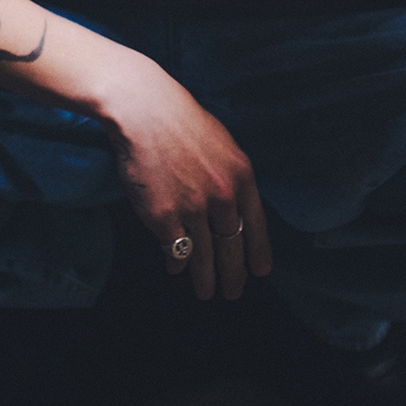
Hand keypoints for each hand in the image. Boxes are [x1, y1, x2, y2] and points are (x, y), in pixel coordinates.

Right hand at [104, 67, 272, 299]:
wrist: (145, 112)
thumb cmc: (181, 122)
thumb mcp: (222, 144)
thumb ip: (231, 177)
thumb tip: (234, 206)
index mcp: (242, 177)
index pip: (256, 226)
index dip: (258, 253)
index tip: (260, 272)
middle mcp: (222, 198)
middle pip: (232, 248)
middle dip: (234, 276)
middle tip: (233, 293)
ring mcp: (193, 210)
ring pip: (205, 257)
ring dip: (206, 280)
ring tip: (206, 293)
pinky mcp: (163, 218)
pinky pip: (175, 251)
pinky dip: (176, 264)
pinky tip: (175, 269)